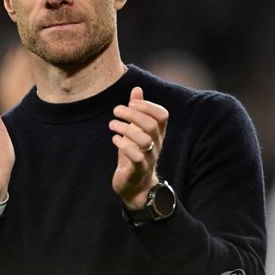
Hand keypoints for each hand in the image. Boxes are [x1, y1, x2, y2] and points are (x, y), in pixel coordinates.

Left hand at [109, 87, 168, 208]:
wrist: (135, 186)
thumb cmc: (134, 153)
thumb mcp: (135, 130)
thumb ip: (137, 110)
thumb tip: (137, 89)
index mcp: (157, 133)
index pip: (162, 115)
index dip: (147, 106)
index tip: (131, 103)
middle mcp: (156, 144)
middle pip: (151, 125)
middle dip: (132, 114)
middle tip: (116, 111)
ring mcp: (149, 158)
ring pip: (144, 140)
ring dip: (125, 128)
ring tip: (112, 124)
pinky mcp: (138, 170)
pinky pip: (135, 157)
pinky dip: (123, 145)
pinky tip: (115, 139)